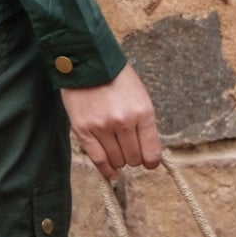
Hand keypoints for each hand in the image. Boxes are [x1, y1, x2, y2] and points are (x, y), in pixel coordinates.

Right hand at [61, 63, 162, 178]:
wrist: (88, 63)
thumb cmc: (117, 80)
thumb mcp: (140, 97)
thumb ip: (145, 124)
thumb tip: (149, 153)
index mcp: (142, 112)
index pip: (152, 152)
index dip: (151, 161)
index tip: (149, 162)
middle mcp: (123, 121)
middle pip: (134, 159)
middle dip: (134, 158)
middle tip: (129, 150)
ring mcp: (102, 127)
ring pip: (117, 160)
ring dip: (119, 160)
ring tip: (117, 151)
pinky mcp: (83, 129)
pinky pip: (98, 159)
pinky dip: (106, 169)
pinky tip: (110, 173)